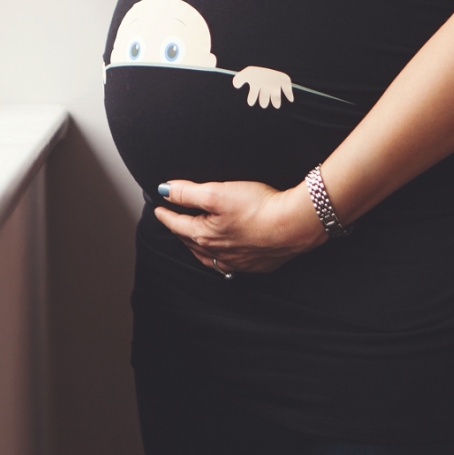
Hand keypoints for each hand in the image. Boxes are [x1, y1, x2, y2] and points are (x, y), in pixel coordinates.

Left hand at [155, 179, 325, 273]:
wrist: (294, 225)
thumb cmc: (257, 207)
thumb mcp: (216, 192)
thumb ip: (188, 192)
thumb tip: (165, 190)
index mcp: (204, 235)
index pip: (177, 225)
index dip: (166, 215)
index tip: (159, 210)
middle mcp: (218, 253)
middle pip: (191, 241)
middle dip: (180, 231)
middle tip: (174, 223)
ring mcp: (238, 261)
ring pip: (209, 257)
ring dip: (197, 248)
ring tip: (193, 240)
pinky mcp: (257, 264)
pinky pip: (231, 264)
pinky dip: (221, 258)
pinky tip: (224, 255)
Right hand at [233, 66, 294, 107]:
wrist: (268, 58)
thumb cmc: (256, 70)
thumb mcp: (246, 73)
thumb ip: (239, 79)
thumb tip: (236, 85)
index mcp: (258, 86)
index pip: (254, 94)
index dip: (252, 98)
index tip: (250, 102)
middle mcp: (266, 88)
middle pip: (266, 97)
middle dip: (265, 101)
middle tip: (264, 104)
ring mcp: (275, 85)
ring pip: (276, 95)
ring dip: (276, 100)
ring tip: (276, 105)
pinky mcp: (284, 82)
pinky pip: (287, 89)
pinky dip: (289, 94)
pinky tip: (290, 99)